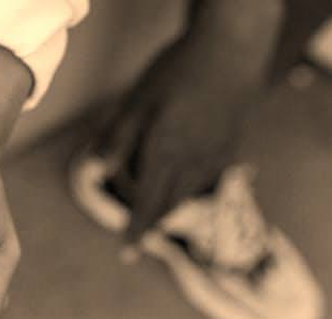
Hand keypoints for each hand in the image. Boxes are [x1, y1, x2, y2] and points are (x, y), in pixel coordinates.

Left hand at [96, 1, 281, 246]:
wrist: (233, 49)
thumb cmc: (178, 70)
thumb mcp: (137, 101)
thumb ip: (118, 138)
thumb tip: (98, 171)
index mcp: (165, 155)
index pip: (147, 206)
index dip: (136, 232)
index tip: (127, 255)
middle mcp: (193, 163)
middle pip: (170, 206)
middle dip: (152, 222)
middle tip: (138, 237)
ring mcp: (217, 156)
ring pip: (191, 194)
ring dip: (172, 206)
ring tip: (159, 211)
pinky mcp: (233, 145)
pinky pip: (210, 178)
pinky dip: (195, 187)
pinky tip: (189, 183)